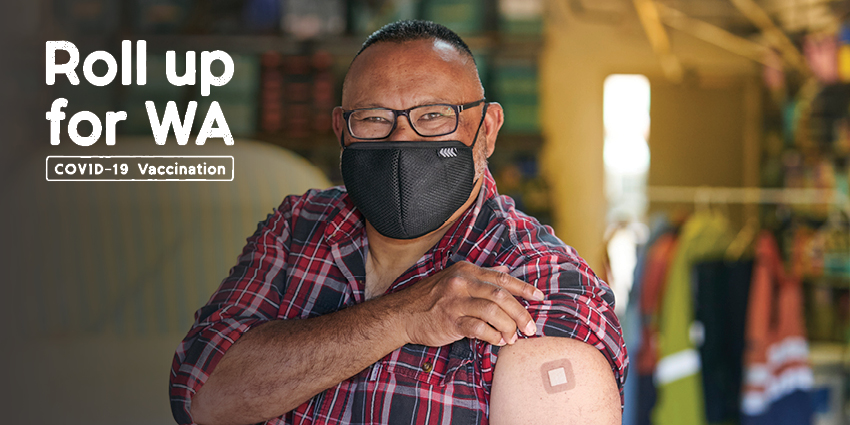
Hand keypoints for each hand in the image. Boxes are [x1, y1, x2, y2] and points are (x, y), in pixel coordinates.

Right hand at [389, 261, 543, 346]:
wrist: (402, 313)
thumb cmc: (431, 298)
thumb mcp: (455, 279)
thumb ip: (481, 277)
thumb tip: (506, 270)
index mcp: (467, 271)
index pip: (502, 278)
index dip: (524, 288)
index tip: (540, 297)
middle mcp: (462, 283)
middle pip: (501, 296)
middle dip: (521, 313)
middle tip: (530, 327)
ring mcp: (455, 301)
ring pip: (493, 312)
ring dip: (508, 327)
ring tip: (513, 338)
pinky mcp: (450, 320)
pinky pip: (479, 328)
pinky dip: (493, 336)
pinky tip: (498, 341)